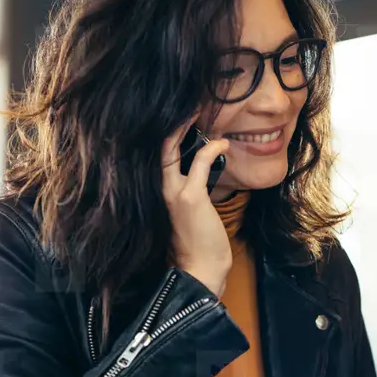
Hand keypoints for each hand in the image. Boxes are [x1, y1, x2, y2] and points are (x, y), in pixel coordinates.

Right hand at [161, 113, 232, 297]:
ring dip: (183, 127)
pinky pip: (198, 162)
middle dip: (168, 123)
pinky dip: (211, 149)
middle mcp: (158, 190)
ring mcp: (172, 192)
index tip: (177, 116)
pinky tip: (222, 143)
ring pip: (170, 149)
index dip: (163, 134)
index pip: (154, 156)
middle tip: (185, 104)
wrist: (199, 272)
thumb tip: (202, 172)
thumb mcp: (190, 214)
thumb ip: (191, 191)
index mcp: (158, 192)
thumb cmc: (198, 245)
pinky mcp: (189, 197)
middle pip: (155, 147)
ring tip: (196, 111)